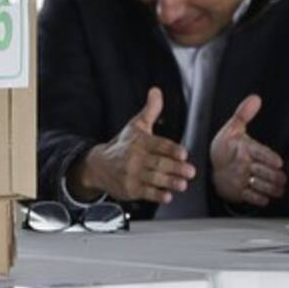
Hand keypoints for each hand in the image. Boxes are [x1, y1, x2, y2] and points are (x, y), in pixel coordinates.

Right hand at [69, 87, 195, 204]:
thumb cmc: (123, 145)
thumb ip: (150, 110)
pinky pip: (145, 193)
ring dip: (169, 182)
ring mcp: (132, 174)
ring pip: (153, 178)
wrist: (98, 166)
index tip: (183, 153)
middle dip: (175, 168)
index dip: (171, 149)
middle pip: (158, 163)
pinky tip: (167, 196)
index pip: (157, 145)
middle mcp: (135, 158)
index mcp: (140, 141)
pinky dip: (157, 195)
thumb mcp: (136, 125)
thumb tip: (156, 91)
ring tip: (183, 184)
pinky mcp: (130, 189)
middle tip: (190, 171)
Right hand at [210, 94, 285, 207]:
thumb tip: (255, 99)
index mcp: (243, 148)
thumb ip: (244, 113)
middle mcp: (242, 165)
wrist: (209, 167)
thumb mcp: (233, 128)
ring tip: (281, 188)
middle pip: (263, 172)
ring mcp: (240, 180)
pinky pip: (251, 197)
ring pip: (260, 185)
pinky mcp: (238, 192)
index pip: (259, 153)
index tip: (279, 163)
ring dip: (272, 188)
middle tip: (284, 178)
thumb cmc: (225, 148)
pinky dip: (260, 199)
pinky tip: (268, 198)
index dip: (269, 159)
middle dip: (276, 176)